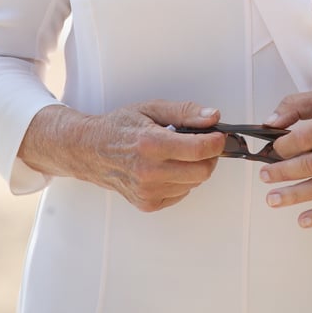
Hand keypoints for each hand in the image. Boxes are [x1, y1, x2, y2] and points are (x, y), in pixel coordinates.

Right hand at [20, 100, 225, 212]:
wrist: (91, 150)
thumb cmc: (120, 127)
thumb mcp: (152, 108)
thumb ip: (185, 112)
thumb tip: (213, 117)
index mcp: (151, 144)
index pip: (198, 150)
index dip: (216, 142)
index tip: (220, 136)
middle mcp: (148, 172)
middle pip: (201, 172)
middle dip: (209, 156)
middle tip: (204, 143)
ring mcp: (147, 191)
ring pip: (193, 184)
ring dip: (194, 168)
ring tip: (178, 153)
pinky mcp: (147, 204)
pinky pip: (181, 194)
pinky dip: (182, 180)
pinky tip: (167, 167)